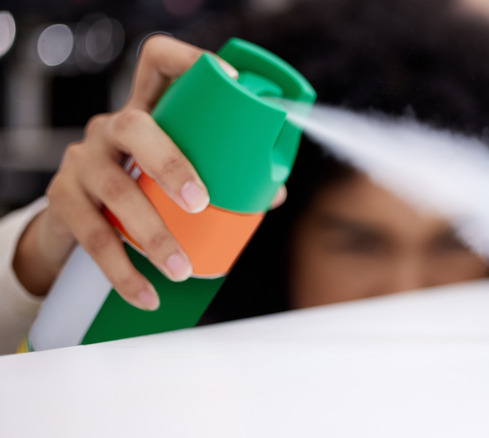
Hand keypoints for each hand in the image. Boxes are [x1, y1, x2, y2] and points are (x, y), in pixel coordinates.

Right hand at [12, 35, 285, 309]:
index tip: (229, 79)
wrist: (73, 223)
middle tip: (202, 204)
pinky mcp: (62, 201)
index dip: (190, 62)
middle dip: (172, 164)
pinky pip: (92, 237)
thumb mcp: (172, 173)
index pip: (158, 63)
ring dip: (152, 233)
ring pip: (116, 190)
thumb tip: (273, 195)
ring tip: (181, 268)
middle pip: (135, 126)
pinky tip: (146, 295)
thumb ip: (222, 177)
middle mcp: (111, 129)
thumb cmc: (141, 189)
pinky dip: (123, 272)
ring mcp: (82, 162)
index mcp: (147, 113)